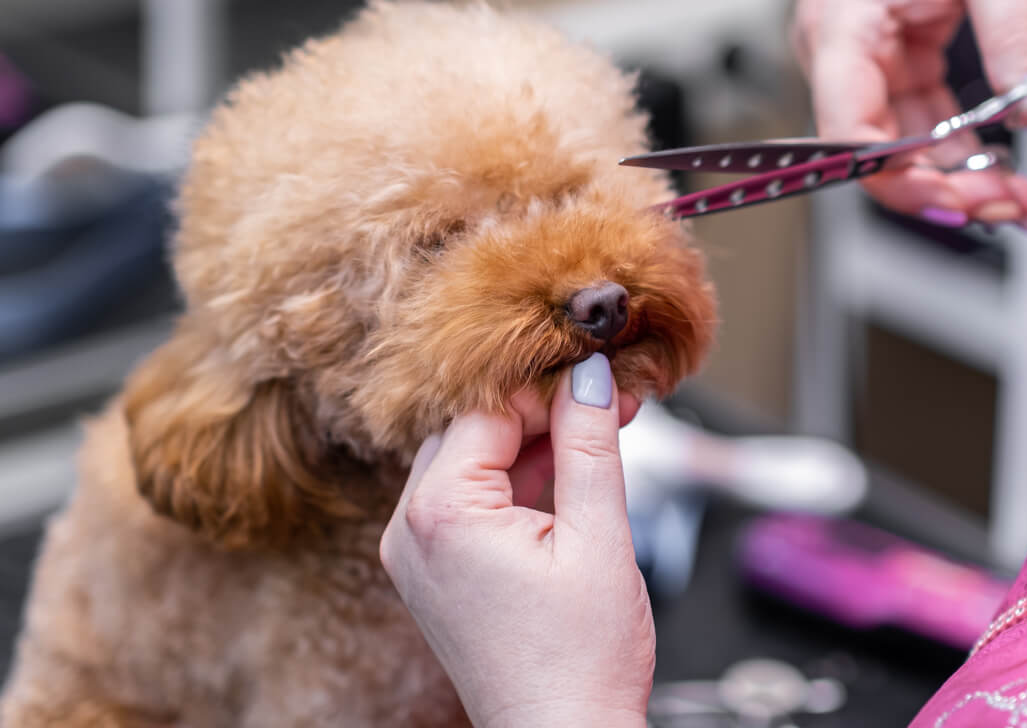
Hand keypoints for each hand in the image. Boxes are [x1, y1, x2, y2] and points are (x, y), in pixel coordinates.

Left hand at [380, 354, 651, 727]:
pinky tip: (571, 474)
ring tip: (601, 435)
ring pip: (473, 459)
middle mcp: (411, 529)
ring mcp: (417, 553)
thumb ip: (589, 444)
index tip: (601, 371)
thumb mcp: (599, 536)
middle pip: (473, 428)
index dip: (549, 384)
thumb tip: (590, 375)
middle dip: (543, 409)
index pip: (488, 408)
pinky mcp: (435, 572)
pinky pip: (471, 499)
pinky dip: (518, 482)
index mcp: (442, 513)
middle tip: (609, 400)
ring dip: (534, 442)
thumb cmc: (580, 662)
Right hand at [792, 0, 1026, 225]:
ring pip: (899, 143)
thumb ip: (1014, 34)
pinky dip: (957, 146)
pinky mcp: (892, 53)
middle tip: (1008, 209)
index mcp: (842, 22)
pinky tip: (997, 161)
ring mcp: (864, 53)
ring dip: (954, 175)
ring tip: (1015, 197)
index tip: (959, 203)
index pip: (849, 133)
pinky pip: (918, 119)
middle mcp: (840, 46)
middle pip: (875, 150)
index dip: (900, 179)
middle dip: (941, 189)